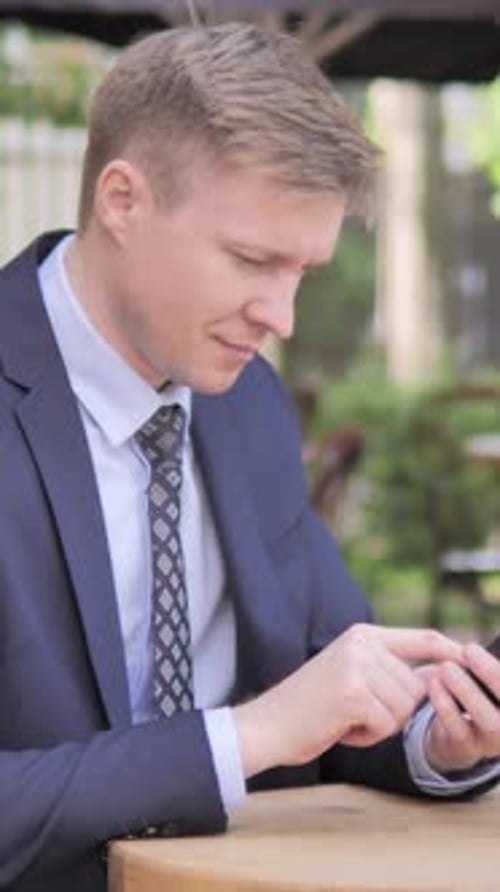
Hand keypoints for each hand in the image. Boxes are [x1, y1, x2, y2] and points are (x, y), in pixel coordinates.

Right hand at [234, 623, 463, 777]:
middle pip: (416, 687)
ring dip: (381, 725)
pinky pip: (386, 725)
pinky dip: (367, 736)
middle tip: (356, 713)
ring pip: (404, 708)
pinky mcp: (351, 693)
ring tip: (346, 718)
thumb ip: (394, 672)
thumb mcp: (354, 677)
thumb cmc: (311, 706)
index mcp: (362, 634)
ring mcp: (356, 666)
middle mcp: (361, 643)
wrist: (268, 724)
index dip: (450, 652)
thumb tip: (443, 673)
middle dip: (394, 711)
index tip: (467, 661)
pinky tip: (341, 729)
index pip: (422, 638)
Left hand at [425, 642, 499, 773]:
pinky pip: (459, 728)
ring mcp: (494, 740)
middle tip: (469, 649)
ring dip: (467, 691)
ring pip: (489, 720)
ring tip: (447, 668)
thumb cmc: (475, 691)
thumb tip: (471, 647)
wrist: (453, 732)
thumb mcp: (484, 677)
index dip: (499, 669)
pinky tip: (433, 683)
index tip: (474, 647)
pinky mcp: (468, 748)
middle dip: (491, 673)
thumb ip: (487, 666)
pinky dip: (446, 705)